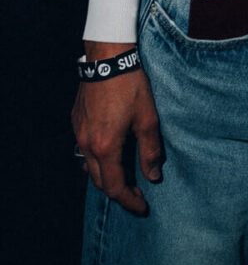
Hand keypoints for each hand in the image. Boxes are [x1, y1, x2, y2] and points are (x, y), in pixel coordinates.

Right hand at [71, 42, 162, 215]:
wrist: (107, 58)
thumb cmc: (130, 86)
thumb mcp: (148, 118)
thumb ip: (150, 150)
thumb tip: (153, 176)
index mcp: (106, 147)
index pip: (114, 187)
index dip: (129, 201)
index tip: (143, 207)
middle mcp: (87, 145)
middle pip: (100, 181)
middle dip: (118, 191)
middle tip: (137, 193)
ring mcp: (79, 133)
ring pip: (90, 167)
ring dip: (107, 176)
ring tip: (125, 175)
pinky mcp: (77, 122)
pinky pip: (85, 150)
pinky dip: (99, 159)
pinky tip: (111, 152)